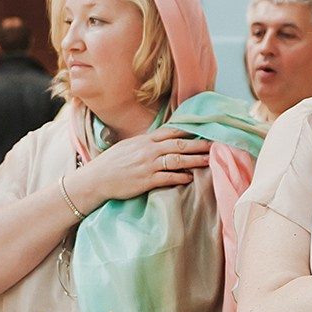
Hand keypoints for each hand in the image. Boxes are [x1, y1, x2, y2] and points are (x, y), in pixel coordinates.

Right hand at [68, 126, 210, 210]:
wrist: (97, 179)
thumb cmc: (112, 163)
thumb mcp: (128, 146)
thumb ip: (146, 143)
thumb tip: (161, 140)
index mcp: (145, 140)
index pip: (171, 132)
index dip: (189, 131)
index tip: (203, 130)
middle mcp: (149, 150)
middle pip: (179, 145)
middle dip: (198, 145)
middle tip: (215, 145)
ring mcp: (148, 165)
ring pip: (177, 160)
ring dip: (195, 160)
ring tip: (208, 160)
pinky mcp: (147, 181)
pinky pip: (168, 177)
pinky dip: (181, 177)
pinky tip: (190, 178)